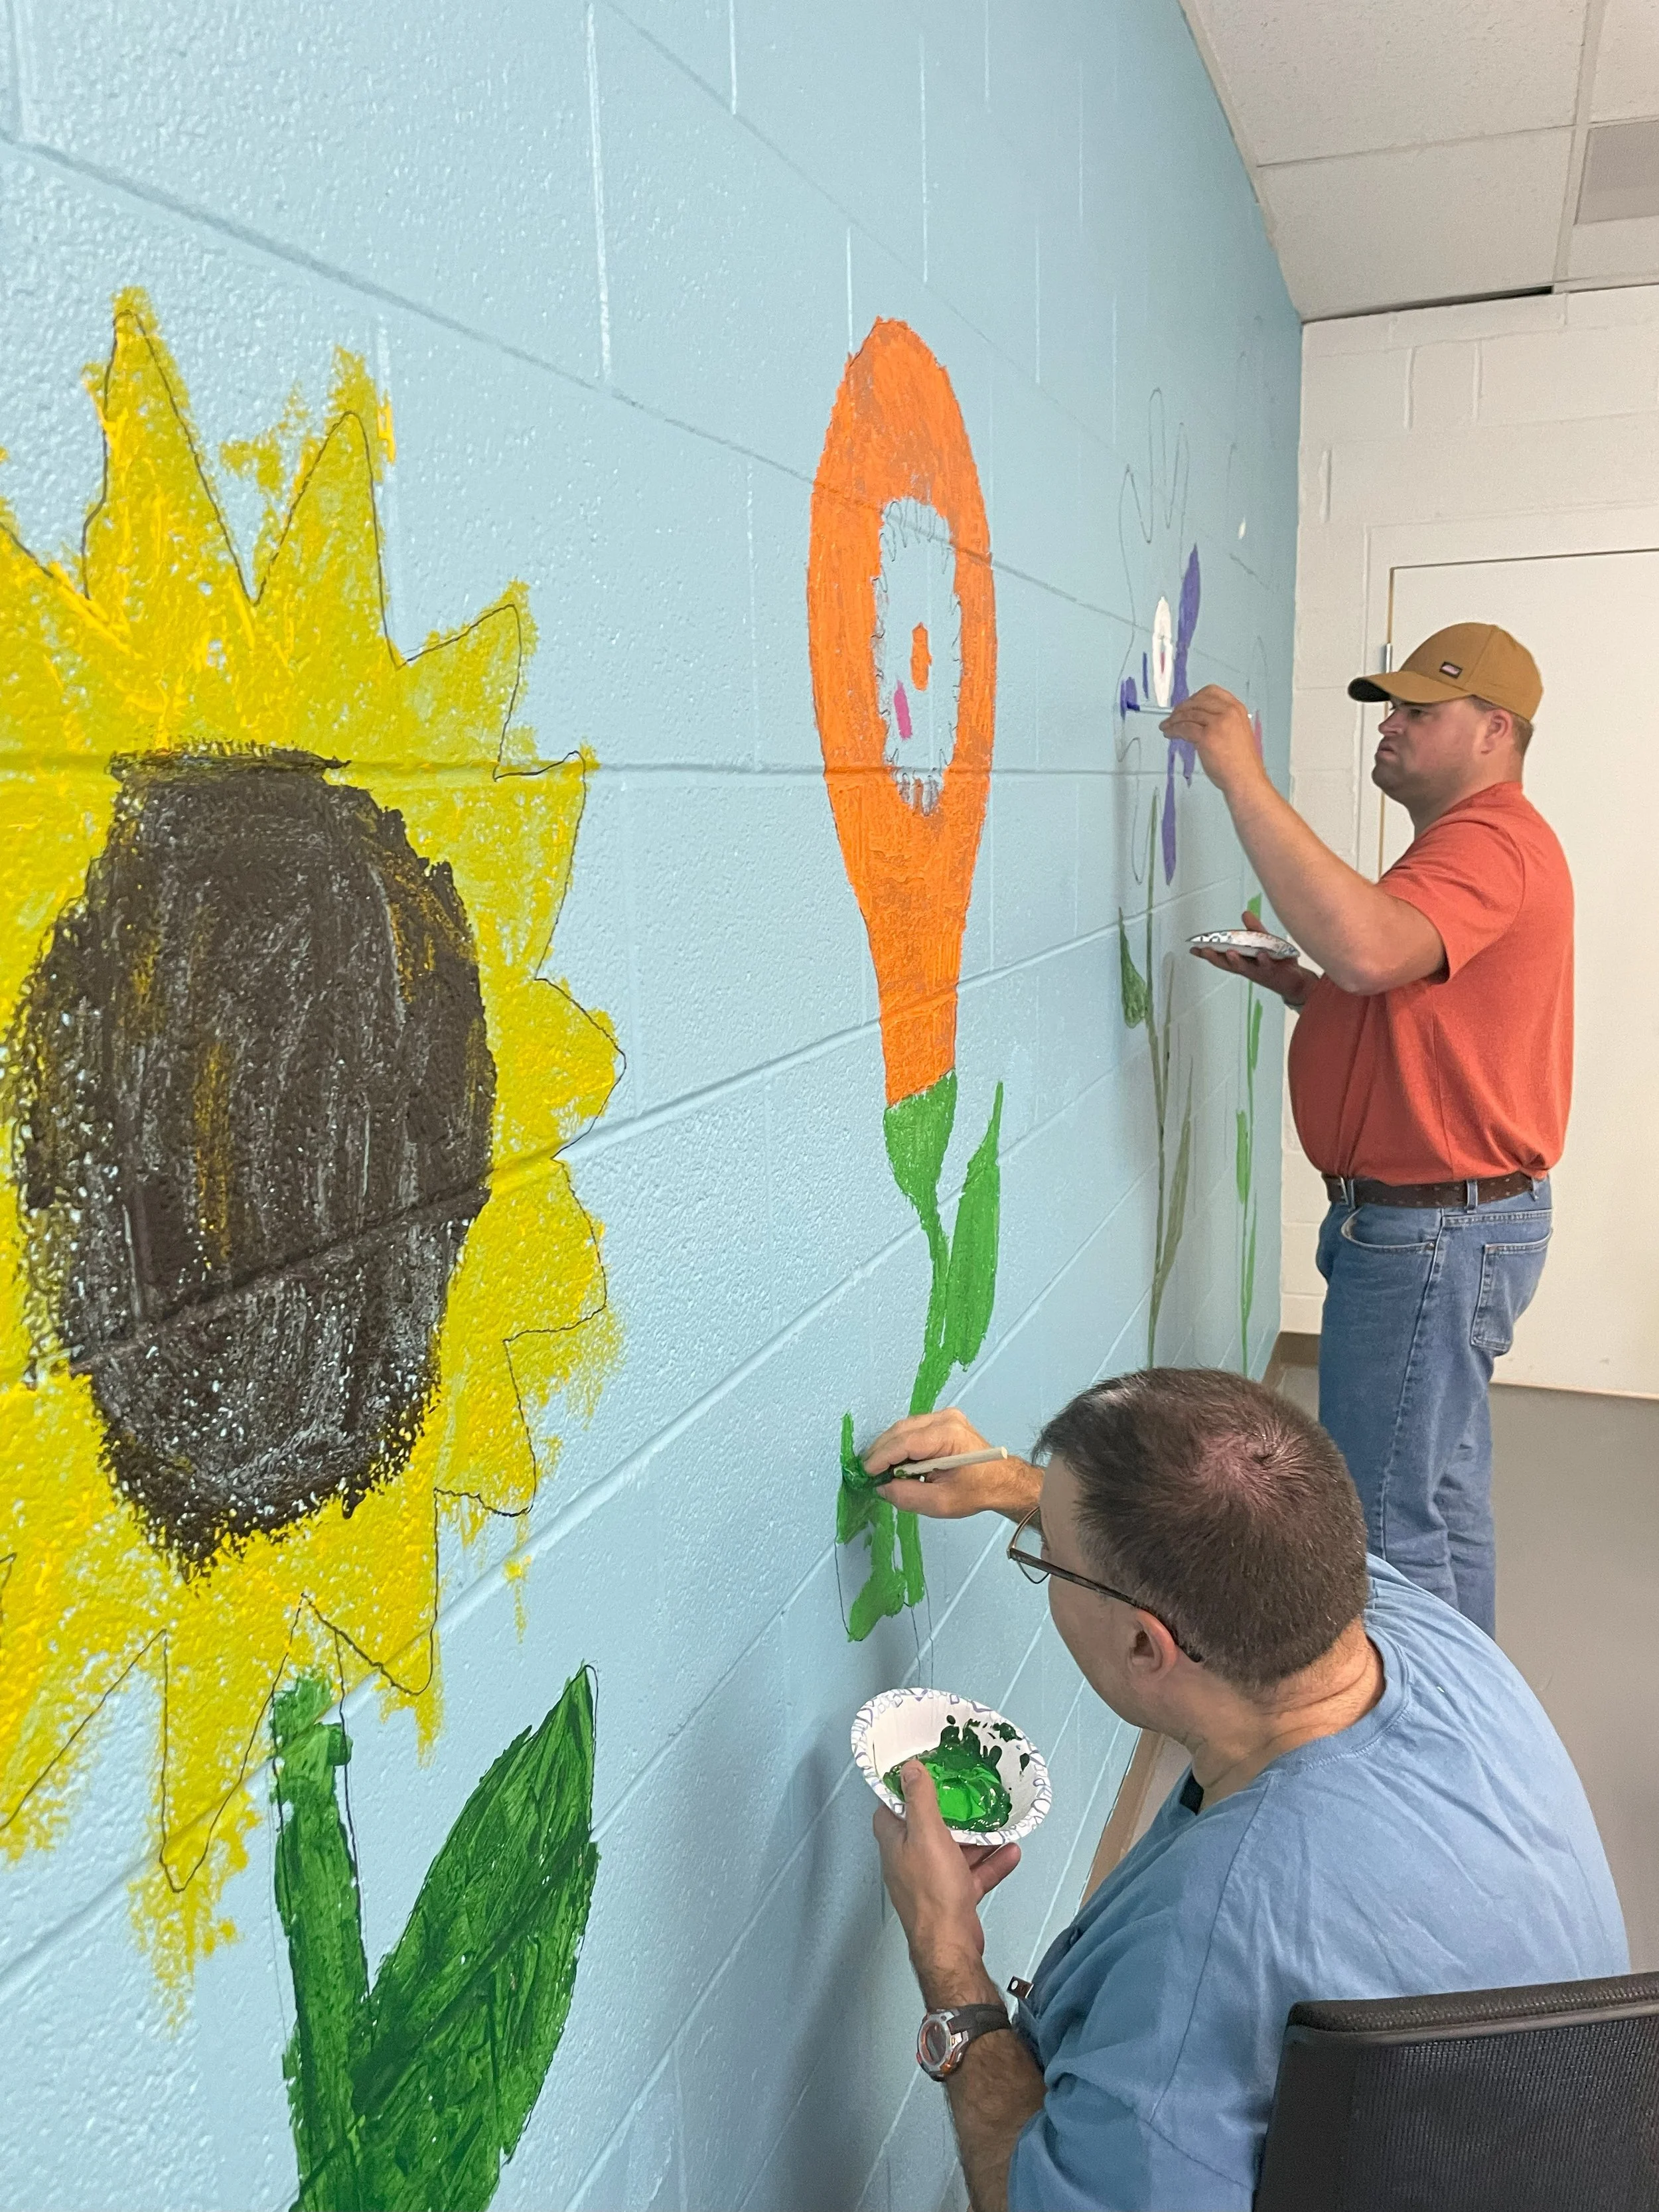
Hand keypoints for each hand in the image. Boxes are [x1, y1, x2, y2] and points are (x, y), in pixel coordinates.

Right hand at [862, 1408, 1040, 1521]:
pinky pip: (912, 1429)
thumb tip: (882, 1487)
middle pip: (901, 1430)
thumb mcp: (940, 1503)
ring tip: (879, 1469)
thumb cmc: (975, 1492)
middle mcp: (946, 1418)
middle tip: (868, 1472)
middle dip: (880, 1451)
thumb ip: (907, 1495)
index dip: (881, 1457)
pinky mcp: (943, 1420)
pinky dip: (900, 1444)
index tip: (866, 1473)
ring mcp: (945, 1415)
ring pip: (904, 1428)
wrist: (1002, 1481)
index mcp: (948, 1436)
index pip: (905, 1442)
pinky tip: (896, 1461)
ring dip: (889, 1447)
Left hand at [874, 1759, 1020, 2003]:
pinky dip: (991, 1862)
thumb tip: (910, 1769)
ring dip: (977, 1836)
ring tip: (997, 1821)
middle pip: (928, 1826)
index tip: (926, 1770)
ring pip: (955, 1849)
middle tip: (969, 1792)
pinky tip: (1008, 1852)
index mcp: (895, 1841)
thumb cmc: (932, 1893)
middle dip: (951, 1810)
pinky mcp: (953, 1896)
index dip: (906, 1786)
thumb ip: (919, 1799)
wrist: (951, 1944)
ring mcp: (932, 1879)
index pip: (892, 1805)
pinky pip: (974, 1872)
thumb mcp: (926, 1833)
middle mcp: (910, 1859)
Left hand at [1161, 684, 1265, 801]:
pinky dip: (1173, 730)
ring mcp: (1217, 723)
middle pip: (1197, 701)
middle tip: (1172, 716)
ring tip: (1166, 726)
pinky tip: (1169, 733)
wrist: (1245, 779)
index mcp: (1237, 709)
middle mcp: (1228, 712)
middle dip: (1181, 708)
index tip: (1185, 705)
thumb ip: (1221, 721)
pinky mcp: (1207, 737)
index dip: (1194, 697)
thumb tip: (1198, 718)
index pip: (1211, 692)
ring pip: (1188, 714)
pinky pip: (1184, 728)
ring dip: (1173, 720)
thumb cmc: (1240, 762)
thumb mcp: (1236, 731)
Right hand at [1190, 909, 1317, 1006]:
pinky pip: (1267, 966)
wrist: (1297, 980)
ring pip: (1245, 967)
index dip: (1207, 954)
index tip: (1193, 949)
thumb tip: (1244, 914)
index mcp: (1242, 961)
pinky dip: (1264, 961)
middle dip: (1215, 958)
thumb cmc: (1277, 961)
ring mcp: (1259, 971)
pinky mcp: (1273, 972)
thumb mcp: (1264, 941)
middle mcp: (1247, 968)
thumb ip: (1254, 930)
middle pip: (1228, 964)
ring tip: (1229, 952)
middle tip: (1204, 951)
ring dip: (1237, 961)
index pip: (1221, 957)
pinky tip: (1261, 954)